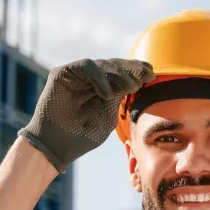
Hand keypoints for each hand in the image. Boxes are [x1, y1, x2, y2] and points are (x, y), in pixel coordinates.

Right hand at [19, 58, 154, 172]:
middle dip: (132, 69)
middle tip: (147, 75)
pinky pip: (85, 67)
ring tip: (131, 87)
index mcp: (103, 87)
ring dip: (119, 75)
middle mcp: (90, 78)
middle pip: (114, 65)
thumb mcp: (108, 115)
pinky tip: (107, 94)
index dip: (137, 70)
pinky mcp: (62, 73)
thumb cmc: (82, 135)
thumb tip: (137, 80)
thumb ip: (119, 97)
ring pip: (102, 64)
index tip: (152, 74)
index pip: (122, 73)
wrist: (57, 145)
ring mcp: (76, 75)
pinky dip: (99, 77)